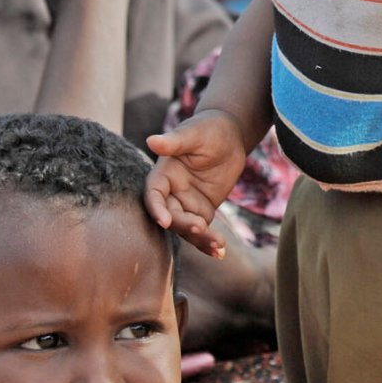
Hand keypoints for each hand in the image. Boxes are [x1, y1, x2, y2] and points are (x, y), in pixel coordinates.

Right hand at [145, 110, 251, 257]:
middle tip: (200, 228)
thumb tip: (152, 140)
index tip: (165, 220)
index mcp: (163, 175)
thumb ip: (174, 142)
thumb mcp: (193, 134)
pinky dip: (209, 242)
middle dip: (182, 225)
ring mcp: (186, 204)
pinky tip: (220, 252)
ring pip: (186, 228)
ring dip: (199, 239)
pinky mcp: (202, 210)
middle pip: (170, 216)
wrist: (229, 136)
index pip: (153, 195)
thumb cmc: (207, 129)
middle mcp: (171, 192)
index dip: (156, 208)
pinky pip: (202, 230)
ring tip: (218, 245)